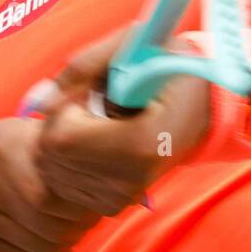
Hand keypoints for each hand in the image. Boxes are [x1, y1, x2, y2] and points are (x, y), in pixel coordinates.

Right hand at [0, 118, 102, 251]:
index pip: (58, 188)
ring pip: (37, 244)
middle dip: (78, 226)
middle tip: (88, 223)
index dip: (84, 201)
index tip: (97, 201)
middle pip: (50, 220)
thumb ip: (51, 143)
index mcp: (2, 147)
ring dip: (63, 245)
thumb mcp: (14, 134)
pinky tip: (50, 248)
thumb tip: (102, 157)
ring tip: (71, 236)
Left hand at [35, 27, 212, 215]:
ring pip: (53, 168)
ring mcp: (121, 197)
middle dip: (61, 123)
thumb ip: (84, 65)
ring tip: (100, 124)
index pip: (61, 138)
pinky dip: (70, 159)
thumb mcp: (135, 46)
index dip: (65, 109)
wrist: (206, 104)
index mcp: (138, 144)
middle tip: (96, 107)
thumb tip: (44, 98)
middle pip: (51, 155)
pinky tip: (100, 143)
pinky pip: (65, 180)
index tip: (91, 92)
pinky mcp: (113, 204)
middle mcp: (129, 180)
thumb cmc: (170, 67)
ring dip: (64, 140)